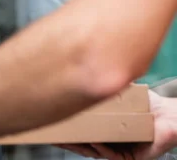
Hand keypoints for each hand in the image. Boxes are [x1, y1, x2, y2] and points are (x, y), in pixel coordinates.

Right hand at [58, 91, 176, 158]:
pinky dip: (102, 150)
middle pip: (81, 143)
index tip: (49, 125)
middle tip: (52, 136)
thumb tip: (82, 64)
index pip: (78, 130)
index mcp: (102, 126)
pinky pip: (112, 155)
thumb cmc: (146, 102)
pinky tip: (95, 143)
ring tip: (68, 140)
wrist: (169, 113)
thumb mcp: (116, 90)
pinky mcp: (131, 157)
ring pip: (94, 151)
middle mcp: (108, 139)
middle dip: (66, 140)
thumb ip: (100, 82)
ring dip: (80, 146)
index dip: (63, 129)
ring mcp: (118, 149)